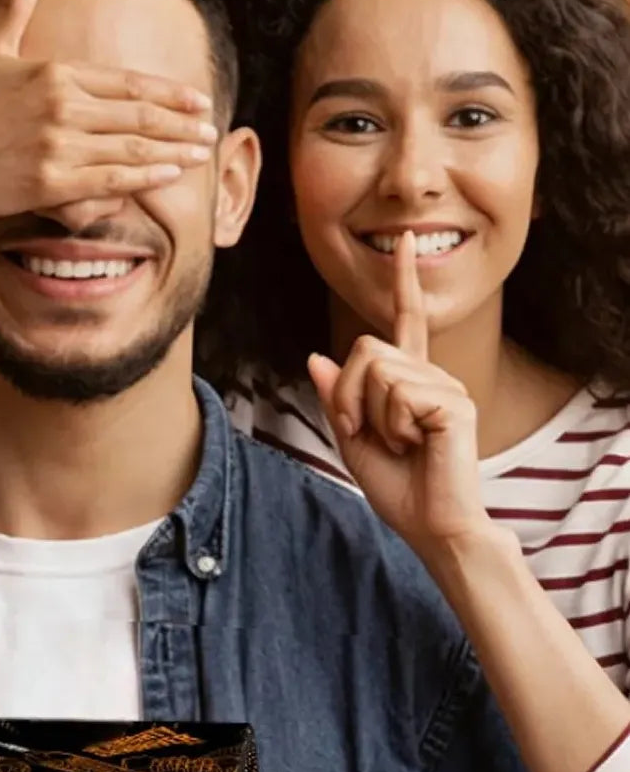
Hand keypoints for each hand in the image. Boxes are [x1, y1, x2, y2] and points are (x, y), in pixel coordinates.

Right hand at [0, 0, 218, 219]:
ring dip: (173, 150)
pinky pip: (110, 180)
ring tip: (201, 152)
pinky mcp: (50, 182)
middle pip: (139, 114)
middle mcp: (62, 106)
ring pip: (131, 147)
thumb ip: (14, 7)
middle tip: (211, 128)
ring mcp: (58, 145)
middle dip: (181, 122)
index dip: (168, 93)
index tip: (196, 100)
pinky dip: (144, 176)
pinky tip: (169, 174)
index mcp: (55, 73)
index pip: (127, 82)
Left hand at [308, 231, 491, 557]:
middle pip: (366, 349)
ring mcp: (446, 386)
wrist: (431, 527)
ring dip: (369, 414)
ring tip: (399, 444)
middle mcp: (432, 375)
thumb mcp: (352, 441)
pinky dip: (392, 426)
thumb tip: (317, 358)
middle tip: (364, 434)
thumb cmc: (399, 490)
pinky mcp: (454, 402)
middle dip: (347, 396)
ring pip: (377, 370)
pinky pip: (396, 393)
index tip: (404, 243)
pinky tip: (417, 445)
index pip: (406, 322)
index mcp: (411, 381)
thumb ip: (337, 399)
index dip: (404, 282)